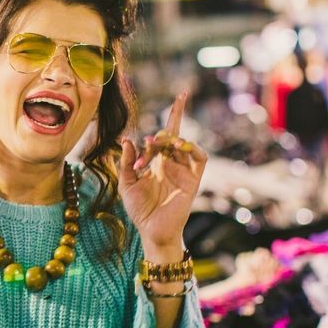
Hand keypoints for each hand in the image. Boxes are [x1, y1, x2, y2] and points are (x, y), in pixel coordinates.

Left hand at [119, 93, 207, 251]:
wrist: (151, 231)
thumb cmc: (139, 210)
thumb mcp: (127, 183)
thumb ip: (127, 161)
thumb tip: (128, 139)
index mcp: (157, 161)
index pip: (166, 133)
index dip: (174, 113)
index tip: (179, 96)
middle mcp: (172, 163)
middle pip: (174, 135)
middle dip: (162, 133)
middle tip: (149, 143)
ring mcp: (184, 170)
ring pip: (184, 144)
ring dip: (171, 139)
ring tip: (158, 143)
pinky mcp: (193, 180)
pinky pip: (200, 158)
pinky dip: (192, 147)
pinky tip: (179, 144)